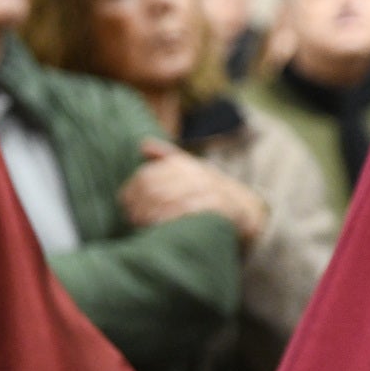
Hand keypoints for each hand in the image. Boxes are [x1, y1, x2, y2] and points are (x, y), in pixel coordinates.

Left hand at [121, 138, 267, 242]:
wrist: (245, 208)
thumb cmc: (206, 191)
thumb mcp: (188, 171)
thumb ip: (166, 158)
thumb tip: (143, 144)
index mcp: (184, 165)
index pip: (148, 176)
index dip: (132, 191)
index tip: (124, 205)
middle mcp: (196, 173)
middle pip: (156, 188)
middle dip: (140, 205)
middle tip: (131, 219)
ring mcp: (210, 189)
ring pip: (171, 199)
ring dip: (152, 214)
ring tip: (142, 224)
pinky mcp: (221, 206)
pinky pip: (191, 210)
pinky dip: (173, 218)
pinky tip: (162, 227)